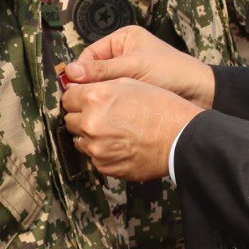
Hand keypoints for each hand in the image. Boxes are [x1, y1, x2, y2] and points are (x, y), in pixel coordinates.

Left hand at [62, 76, 199, 182]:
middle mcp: (91, 123)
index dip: (77, 97)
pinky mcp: (104, 166)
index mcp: (96, 98)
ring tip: (114, 130)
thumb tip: (78, 90)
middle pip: (69, 119)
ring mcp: (96, 148)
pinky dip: (102, 151)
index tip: (85, 99)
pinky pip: (93, 156)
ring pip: (79, 139)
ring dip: (90, 135)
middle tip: (103, 114)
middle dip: (82, 116)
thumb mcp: (130, 83)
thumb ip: (100, 85)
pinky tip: (120, 144)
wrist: (181, 138)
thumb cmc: (161, 107)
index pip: (67, 97)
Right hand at [68, 24, 214, 108]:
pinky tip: (107, 113)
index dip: (80, 72)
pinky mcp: (133, 91)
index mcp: (123, 39)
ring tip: (94, 109)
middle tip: (81, 102)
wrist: (200, 93)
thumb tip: (70, 72)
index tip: (72, 89)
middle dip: (89, 86)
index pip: (90, 55)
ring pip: (103, 87)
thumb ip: (103, 70)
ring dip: (99, 97)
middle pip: (94, 72)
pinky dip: (110, 105)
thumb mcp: (135, 67)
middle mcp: (123, 54)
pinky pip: (113, 97)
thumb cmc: (173, 71)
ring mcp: (128, 73)